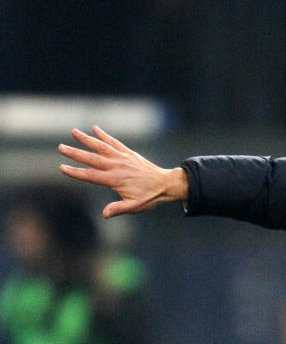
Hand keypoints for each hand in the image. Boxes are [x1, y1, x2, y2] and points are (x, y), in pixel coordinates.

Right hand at [58, 126, 188, 217]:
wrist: (167, 184)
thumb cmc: (151, 197)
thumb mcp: (135, 206)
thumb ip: (118, 209)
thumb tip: (105, 214)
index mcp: (115, 180)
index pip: (90, 175)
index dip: (75, 172)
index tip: (62, 167)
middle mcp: (117, 166)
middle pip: (92, 158)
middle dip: (76, 153)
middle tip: (61, 147)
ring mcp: (123, 158)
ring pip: (102, 146)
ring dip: (87, 139)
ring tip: (74, 132)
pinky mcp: (129, 154)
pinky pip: (114, 142)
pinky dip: (104, 135)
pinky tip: (95, 129)